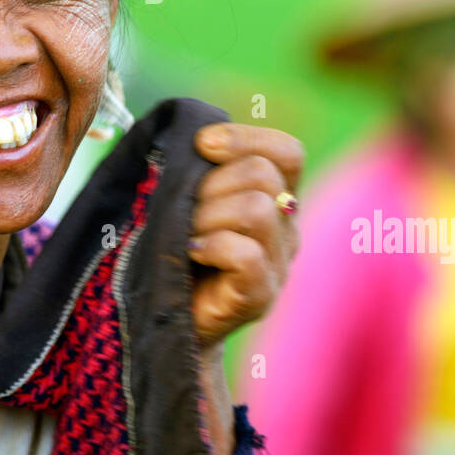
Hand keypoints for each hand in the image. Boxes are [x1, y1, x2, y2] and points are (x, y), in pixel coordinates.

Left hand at [188, 123, 303, 347]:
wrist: (168, 319)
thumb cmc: (174, 249)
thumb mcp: (189, 198)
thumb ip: (204, 167)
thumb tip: (201, 136)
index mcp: (276, 197)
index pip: (287, 151)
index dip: (246, 137)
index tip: (202, 144)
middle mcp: (286, 228)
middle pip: (263, 174)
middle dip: (212, 182)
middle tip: (185, 209)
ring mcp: (279, 264)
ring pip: (257, 208)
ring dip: (208, 214)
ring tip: (187, 233)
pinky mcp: (262, 296)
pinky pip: (246, 254)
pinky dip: (211, 246)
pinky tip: (191, 253)